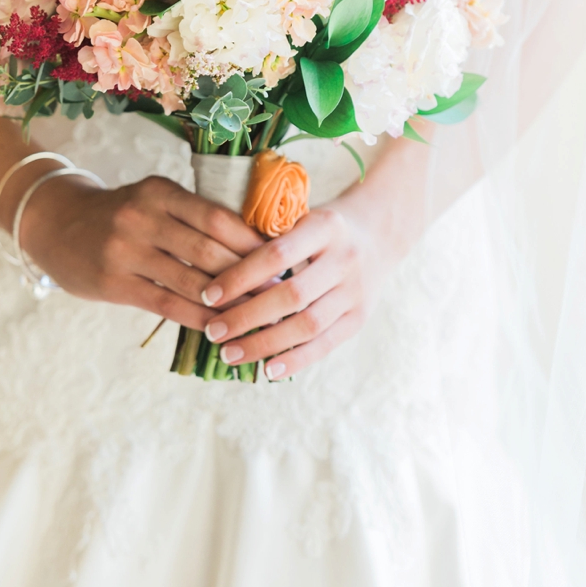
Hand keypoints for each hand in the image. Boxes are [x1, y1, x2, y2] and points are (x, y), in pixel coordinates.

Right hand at [20, 173, 261, 329]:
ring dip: (229, 302)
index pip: (218, 217)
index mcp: (161, 191)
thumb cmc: (121, 215)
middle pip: (208, 250)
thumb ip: (194, 216)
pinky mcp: (113, 283)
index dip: (252, 241)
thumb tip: (257, 245)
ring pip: (190, 281)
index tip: (282, 258)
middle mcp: (142, 217)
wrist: (57, 225)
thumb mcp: (154, 199)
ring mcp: (125, 251)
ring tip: (257, 314)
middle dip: (249, 274)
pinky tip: (219, 327)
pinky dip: (198, 318)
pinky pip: (166, 305)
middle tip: (279, 291)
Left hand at [198, 204, 385, 378]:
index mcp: (325, 226)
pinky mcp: (360, 317)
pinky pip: (325, 344)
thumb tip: (215, 273)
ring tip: (229, 354)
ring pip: (307, 325)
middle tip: (212, 332)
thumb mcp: (300, 216)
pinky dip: (294, 360)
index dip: (240, 277)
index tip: (207, 295)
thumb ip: (267, 237)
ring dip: (264, 344)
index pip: (276, 254)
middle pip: (291, 295)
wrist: (378, 233)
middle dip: (246, 316)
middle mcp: (345, 258)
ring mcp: (356, 291)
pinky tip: (266, 370)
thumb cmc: (319, 227)